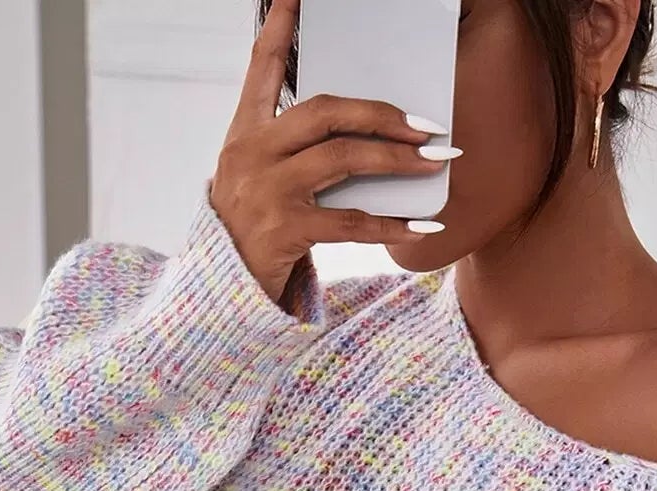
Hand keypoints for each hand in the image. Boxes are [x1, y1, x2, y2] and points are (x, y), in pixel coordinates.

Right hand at [209, 0, 456, 303]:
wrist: (222, 294)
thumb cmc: (250, 235)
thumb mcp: (257, 182)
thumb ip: (291, 154)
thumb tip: (357, 139)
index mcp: (243, 135)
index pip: (261, 69)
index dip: (279, 29)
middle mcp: (251, 154)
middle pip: (324, 112)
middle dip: (381, 114)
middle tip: (425, 123)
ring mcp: (266, 191)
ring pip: (342, 159)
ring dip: (395, 160)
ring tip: (434, 162)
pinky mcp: (283, 230)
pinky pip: (349, 223)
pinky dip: (390, 226)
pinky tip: (420, 227)